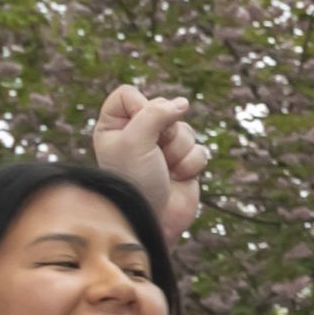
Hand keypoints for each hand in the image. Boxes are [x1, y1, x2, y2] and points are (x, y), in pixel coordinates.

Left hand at [90, 84, 210, 238]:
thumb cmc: (134, 181)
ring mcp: (162, 149)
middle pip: (163, 108)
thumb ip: (156, 113)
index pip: (129, 94)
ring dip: (178, 150)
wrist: (153, 220)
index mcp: (114, 126)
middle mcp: (137, 134)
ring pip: (184, 129)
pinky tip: (178, 178)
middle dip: (165, 131)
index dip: (140, 106)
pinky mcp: (184, 163)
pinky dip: (190, 164)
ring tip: (165, 168)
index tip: (139, 126)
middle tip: (154, 151)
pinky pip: (199, 149)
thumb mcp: (135, 140)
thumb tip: (183, 103)